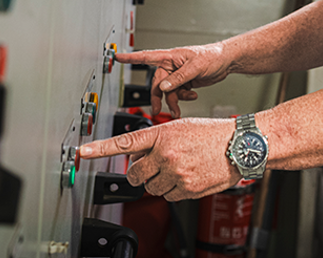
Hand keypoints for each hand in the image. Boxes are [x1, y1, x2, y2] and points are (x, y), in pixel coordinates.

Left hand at [79, 117, 240, 200]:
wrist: (239, 146)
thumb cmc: (210, 134)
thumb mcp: (180, 127)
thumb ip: (157, 140)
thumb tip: (138, 158)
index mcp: (162, 134)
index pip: (125, 142)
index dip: (100, 148)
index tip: (83, 151)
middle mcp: (166, 153)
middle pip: (135, 173)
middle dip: (141, 172)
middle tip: (156, 164)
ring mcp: (176, 173)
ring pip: (151, 188)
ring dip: (159, 181)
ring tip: (179, 167)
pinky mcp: (186, 190)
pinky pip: (168, 196)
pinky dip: (174, 189)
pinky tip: (188, 175)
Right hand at [115, 43, 232, 116]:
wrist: (225, 62)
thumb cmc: (212, 55)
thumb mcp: (195, 66)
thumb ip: (179, 78)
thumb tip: (163, 87)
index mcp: (170, 56)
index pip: (146, 56)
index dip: (130, 58)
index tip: (116, 57)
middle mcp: (172, 65)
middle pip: (157, 83)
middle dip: (159, 97)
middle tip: (158, 110)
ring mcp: (178, 74)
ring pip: (167, 91)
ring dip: (173, 101)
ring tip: (178, 109)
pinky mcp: (185, 82)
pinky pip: (177, 93)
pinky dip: (183, 98)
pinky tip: (192, 96)